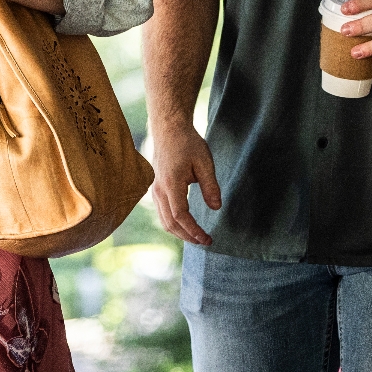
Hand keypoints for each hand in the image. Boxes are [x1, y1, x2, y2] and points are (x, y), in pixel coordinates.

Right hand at [148, 121, 220, 245]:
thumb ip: (210, 186)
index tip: (207, 238)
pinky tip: (186, 226)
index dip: (194, 230)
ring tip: (197, 237)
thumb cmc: (187, 143)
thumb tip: (216, 208)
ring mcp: (155, 190)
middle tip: (206, 242)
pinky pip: (162, 213)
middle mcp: (159, 190)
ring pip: (164, 221)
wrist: (168, 130)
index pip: (180, 216)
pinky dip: (173, 224)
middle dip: (188, 236)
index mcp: (171, 184)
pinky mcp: (156, 189)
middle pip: (170, 223)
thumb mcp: (204, 162)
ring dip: (180, 233)